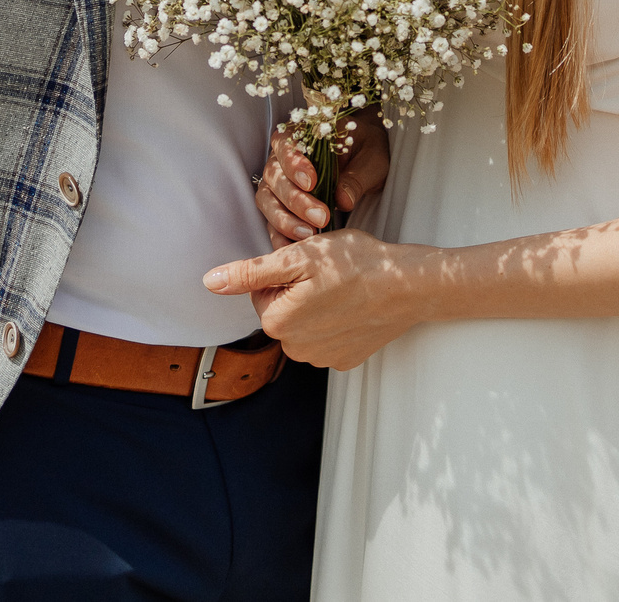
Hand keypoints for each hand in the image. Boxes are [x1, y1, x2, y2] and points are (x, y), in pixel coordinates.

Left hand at [203, 228, 441, 369]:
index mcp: (277, 322)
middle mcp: (294, 349)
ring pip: (303, 326)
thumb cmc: (356, 264)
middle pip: (281, 311)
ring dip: (314, 307)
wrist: (408, 286)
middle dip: (296, 291)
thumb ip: (250, 272)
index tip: (307, 261)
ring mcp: (321, 359)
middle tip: (325, 273)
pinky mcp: (344, 361)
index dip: (281, 271)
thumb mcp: (299, 257)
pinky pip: (326, 340)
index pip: (260, 291)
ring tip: (341, 288)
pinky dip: (335, 323)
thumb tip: (210, 282)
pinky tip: (352, 307)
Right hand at [254, 117, 389, 241]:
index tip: (311, 182)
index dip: (294, 164)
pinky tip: (294, 249)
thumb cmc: (365, 152)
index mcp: (299, 136)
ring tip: (309, 235)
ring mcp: (276, 185)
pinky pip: (271, 224)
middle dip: (295, 200)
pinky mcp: (279, 209)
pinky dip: (279, 237)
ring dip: (285, 220)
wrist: (365, 161)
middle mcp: (280, 160)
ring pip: (267, 201)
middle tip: (320, 217)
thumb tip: (342, 200)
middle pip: (274, 178)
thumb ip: (357, 177)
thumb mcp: (372, 159)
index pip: (285, 146)